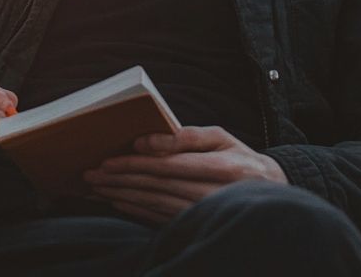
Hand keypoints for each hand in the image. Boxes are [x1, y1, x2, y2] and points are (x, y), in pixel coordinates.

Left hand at [82, 125, 286, 223]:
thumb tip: (148, 140)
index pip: (170, 165)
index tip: (108, 160)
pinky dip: (136, 211)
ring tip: (97, 188)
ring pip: (155, 204)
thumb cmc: (241, 159)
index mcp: (223, 167)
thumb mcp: (223, 138)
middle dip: (120, 180)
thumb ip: (188, 136)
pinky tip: (118, 203)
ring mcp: (206, 213)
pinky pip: (161, 219)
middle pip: (157, 186)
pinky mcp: (197, 225)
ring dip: (122, 196)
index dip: (136, 163)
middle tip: (90, 175)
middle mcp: (214, 194)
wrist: (270, 195)